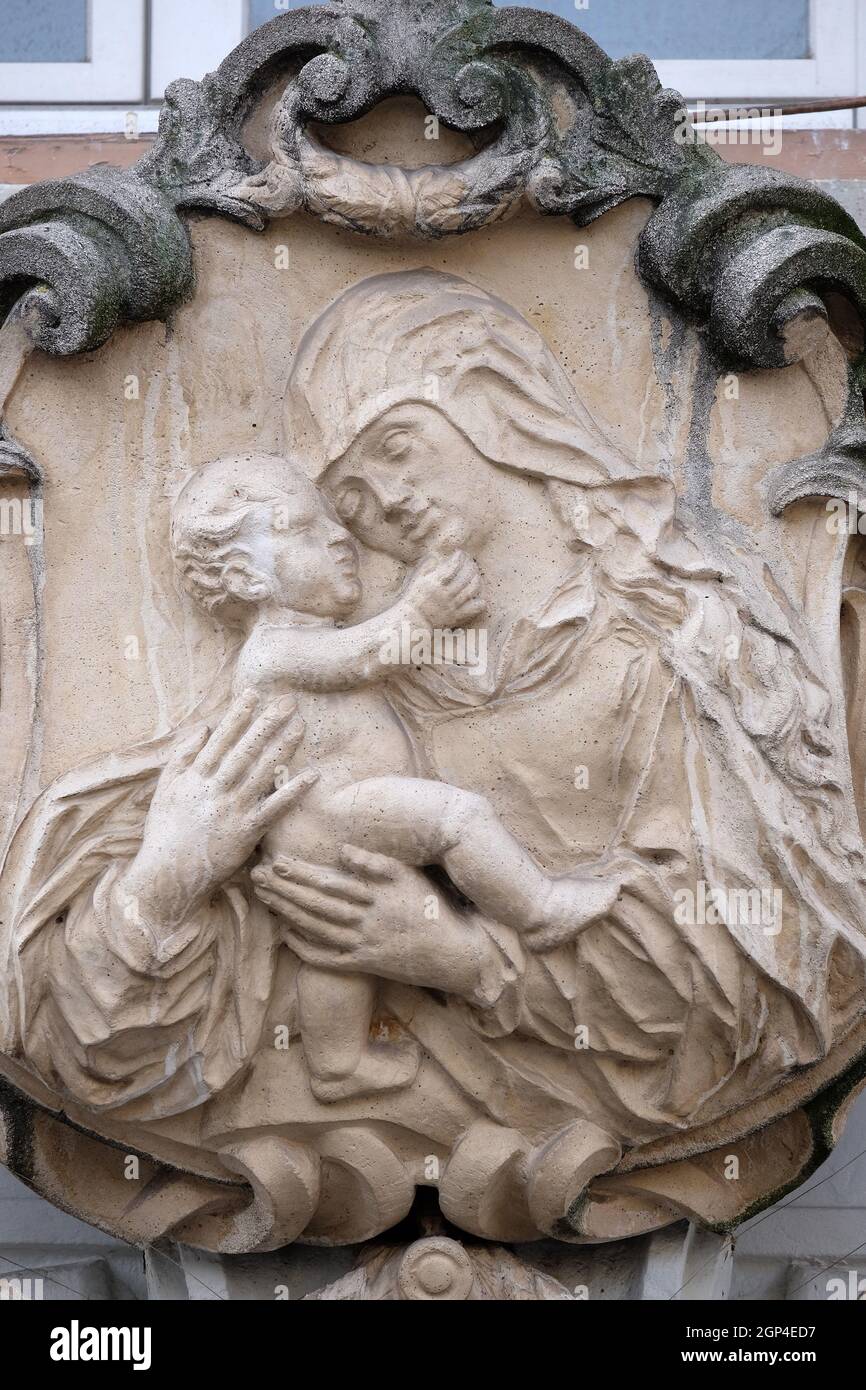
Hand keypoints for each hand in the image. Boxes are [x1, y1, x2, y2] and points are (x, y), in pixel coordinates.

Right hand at [118, 690, 316, 931]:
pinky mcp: (247, 832)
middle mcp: (215, 789)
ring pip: (262, 772)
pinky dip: (293, 791)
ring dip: (284, 747)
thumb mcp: (165, 790)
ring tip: (301, 727)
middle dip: (267, 723)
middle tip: (288, 702)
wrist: (167, 874)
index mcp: (196, 777)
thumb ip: (182, 757)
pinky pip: (274, 808)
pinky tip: (311, 776)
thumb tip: (203, 729)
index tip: (254, 693)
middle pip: (246, 749)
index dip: (238, 715)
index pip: (221, 739)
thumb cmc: (164, 832)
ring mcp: (232, 810)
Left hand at [251, 845, 497, 998]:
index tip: (276, 861)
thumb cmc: (432, 908)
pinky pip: (328, 958)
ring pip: (317, 928)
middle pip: (316, 904)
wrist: (453, 953)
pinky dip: (305, 947)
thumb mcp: (411, 877)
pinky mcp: (364, 965)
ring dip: (287, 913)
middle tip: (256, 876)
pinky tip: (286, 934)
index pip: (329, 882)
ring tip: (264, 898)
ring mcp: (364, 945)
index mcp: (376, 896)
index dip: (300, 873)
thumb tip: (342, 851)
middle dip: (284, 890)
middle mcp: (366, 921)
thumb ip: (376, 863)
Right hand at [403, 550, 484, 629]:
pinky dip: (480, 601)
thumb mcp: (416, 579)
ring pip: (472, 589)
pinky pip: (475, 608)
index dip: (459, 556)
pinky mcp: (458, 616)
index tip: (460, 553)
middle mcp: (445, 594)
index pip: (453, 565)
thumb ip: (426, 566)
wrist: (414, 620)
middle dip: (470, 564)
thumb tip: (437, 556)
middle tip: (469, 560)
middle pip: (465, 576)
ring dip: (477, 578)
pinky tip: (478, 595)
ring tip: (475, 573)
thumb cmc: (414, 598)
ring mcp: (453, 606)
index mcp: (435, 583)